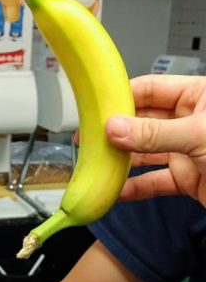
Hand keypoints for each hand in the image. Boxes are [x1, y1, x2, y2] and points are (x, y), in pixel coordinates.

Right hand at [105, 74, 205, 205]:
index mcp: (198, 96)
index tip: (92, 108)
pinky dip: (134, 188)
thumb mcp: (200, 136)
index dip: (120, 97)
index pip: (149, 89)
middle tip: (86, 139)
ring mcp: (188, 150)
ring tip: (95, 166)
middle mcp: (190, 120)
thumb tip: (113, 128)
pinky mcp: (188, 178)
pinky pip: (155, 180)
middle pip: (142, 121)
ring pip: (145, 152)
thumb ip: (153, 133)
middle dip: (115, 132)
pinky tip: (115, 192)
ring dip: (121, 161)